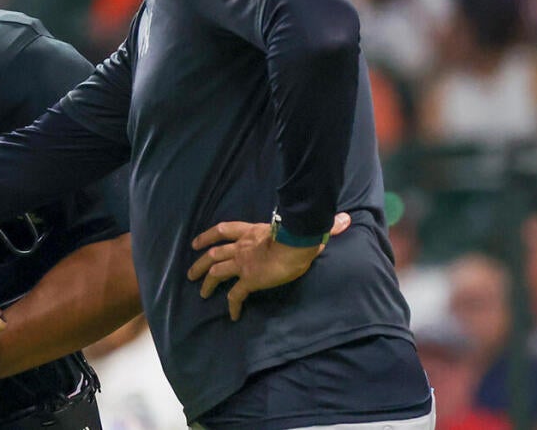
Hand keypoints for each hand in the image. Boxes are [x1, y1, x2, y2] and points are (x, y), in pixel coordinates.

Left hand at [186, 212, 350, 320]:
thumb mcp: (305, 227)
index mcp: (252, 231)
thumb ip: (322, 225)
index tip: (196, 242)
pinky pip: (236, 295)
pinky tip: (232, 316)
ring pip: (216, 271)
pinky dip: (232, 306)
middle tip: (191, 272)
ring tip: (200, 292)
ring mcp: (243, 263)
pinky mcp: (249, 280)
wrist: (295, 243)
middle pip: (213, 253)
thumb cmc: (300, 232)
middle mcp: (242, 246)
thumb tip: (345, 220)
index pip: (224, 229)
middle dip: (200, 263)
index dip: (208, 235)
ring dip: (206, 282)